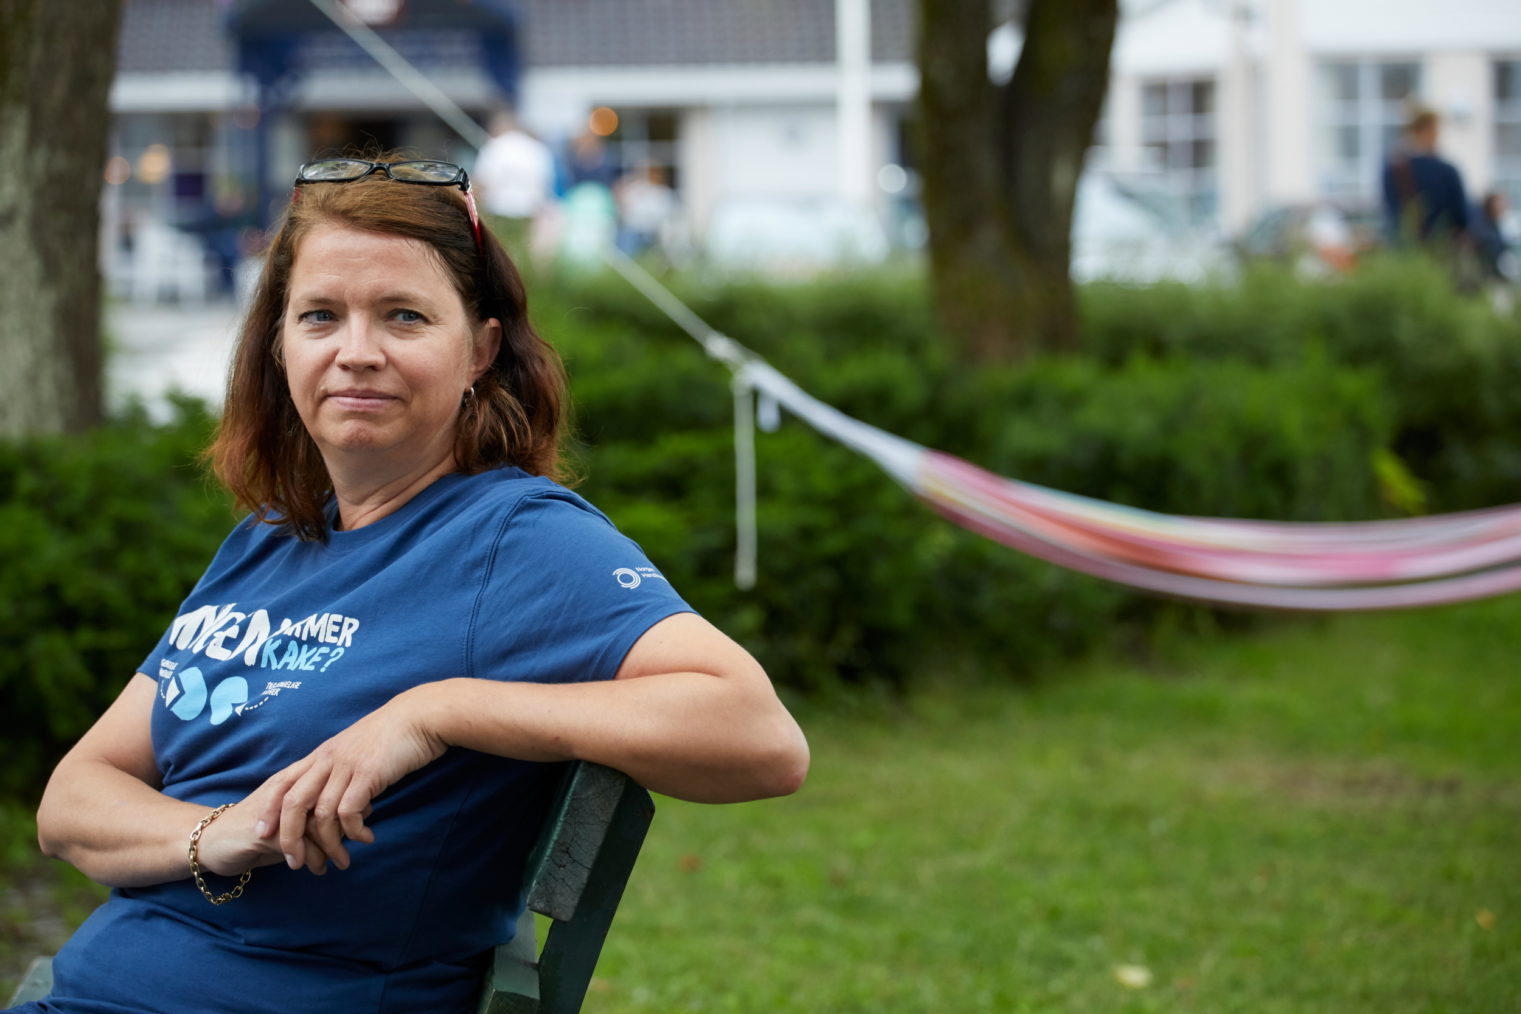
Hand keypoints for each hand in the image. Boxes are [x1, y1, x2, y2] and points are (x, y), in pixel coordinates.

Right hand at [192, 785, 357, 877]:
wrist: (210, 840)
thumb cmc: (258, 829)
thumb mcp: (295, 820)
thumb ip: (323, 814)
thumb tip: (362, 812)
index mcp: (295, 781)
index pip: (334, 785)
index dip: (354, 803)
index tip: (367, 821)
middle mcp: (286, 792)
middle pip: (329, 803)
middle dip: (349, 824)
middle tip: (365, 841)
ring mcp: (273, 811)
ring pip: (315, 824)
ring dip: (333, 846)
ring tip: (343, 862)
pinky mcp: (261, 833)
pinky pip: (296, 845)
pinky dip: (312, 859)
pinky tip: (318, 869)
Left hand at [254, 687, 446, 872]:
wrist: (420, 716)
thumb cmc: (393, 734)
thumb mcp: (356, 749)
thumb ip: (341, 770)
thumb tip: (338, 797)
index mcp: (322, 754)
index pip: (282, 782)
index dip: (268, 809)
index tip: (263, 833)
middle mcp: (328, 759)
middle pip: (293, 802)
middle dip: (290, 837)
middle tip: (295, 862)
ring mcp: (347, 766)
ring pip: (322, 813)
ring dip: (329, 844)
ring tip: (341, 860)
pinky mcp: (368, 774)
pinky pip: (349, 811)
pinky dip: (354, 831)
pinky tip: (366, 838)